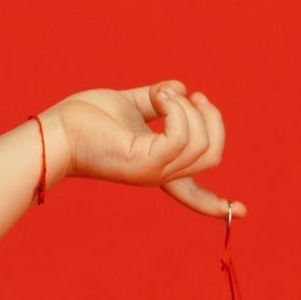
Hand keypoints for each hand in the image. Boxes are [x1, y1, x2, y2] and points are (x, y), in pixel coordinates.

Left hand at [47, 82, 239, 216]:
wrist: (56, 130)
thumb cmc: (84, 118)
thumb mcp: (130, 105)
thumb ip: (157, 99)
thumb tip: (181, 87)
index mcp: (157, 166)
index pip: (193, 193)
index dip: (218, 202)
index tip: (243, 211)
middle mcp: (158, 175)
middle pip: (212, 155)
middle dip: (212, 118)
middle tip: (188, 96)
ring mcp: (152, 172)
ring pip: (202, 145)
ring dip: (188, 108)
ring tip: (161, 94)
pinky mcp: (143, 163)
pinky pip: (182, 137)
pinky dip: (178, 109)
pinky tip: (159, 97)